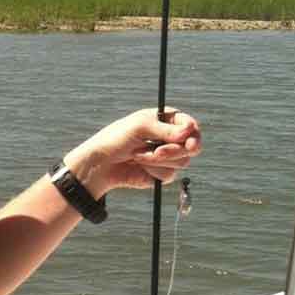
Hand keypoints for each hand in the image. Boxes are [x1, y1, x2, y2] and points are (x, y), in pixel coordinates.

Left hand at [63, 107, 201, 197]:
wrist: (101, 164)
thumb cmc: (116, 139)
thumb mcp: (139, 127)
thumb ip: (165, 130)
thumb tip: (189, 132)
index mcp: (165, 120)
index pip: (190, 125)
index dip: (193, 133)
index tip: (187, 140)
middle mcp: (169, 138)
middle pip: (193, 145)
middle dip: (176, 150)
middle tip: (159, 151)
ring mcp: (167, 156)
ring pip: (183, 161)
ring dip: (158, 160)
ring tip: (137, 155)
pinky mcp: (162, 173)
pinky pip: (170, 174)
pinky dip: (154, 170)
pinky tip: (138, 165)